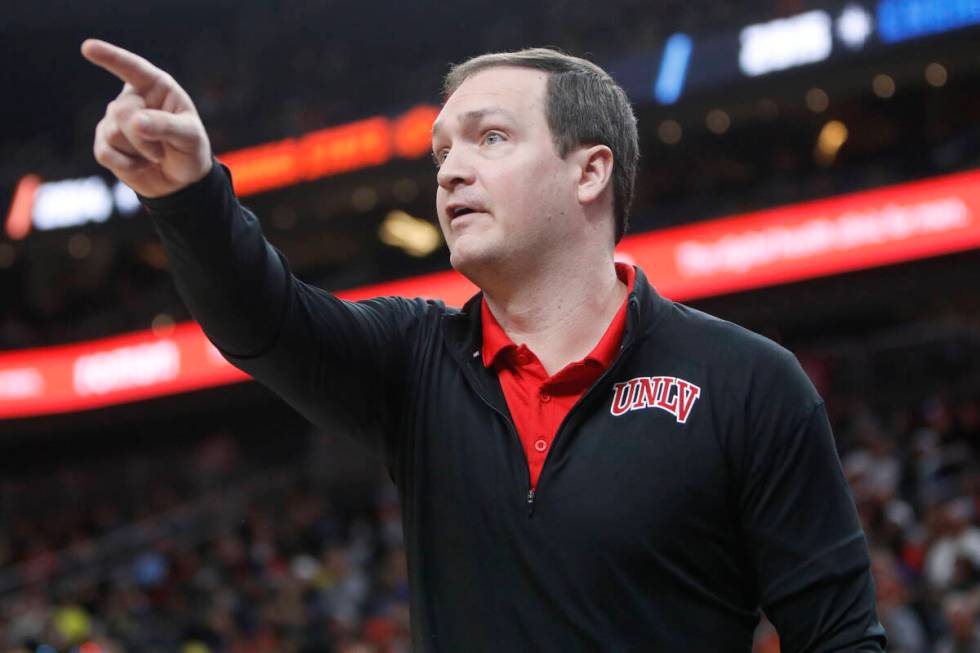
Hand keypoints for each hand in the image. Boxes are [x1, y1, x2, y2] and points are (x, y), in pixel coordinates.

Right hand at [82, 39, 212, 197]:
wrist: (181, 180)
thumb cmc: (190, 150)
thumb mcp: (190, 137)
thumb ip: (166, 125)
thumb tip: (134, 121)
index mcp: (156, 86)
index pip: (132, 68)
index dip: (110, 57)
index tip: (88, 47)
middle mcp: (132, 99)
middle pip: (122, 112)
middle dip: (143, 138)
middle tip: (162, 151)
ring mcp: (115, 120)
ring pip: (112, 134)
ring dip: (138, 152)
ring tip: (154, 155)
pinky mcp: (105, 143)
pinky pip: (104, 153)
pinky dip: (126, 165)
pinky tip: (139, 165)